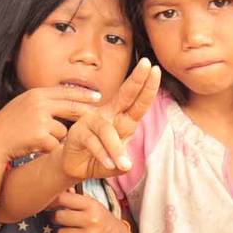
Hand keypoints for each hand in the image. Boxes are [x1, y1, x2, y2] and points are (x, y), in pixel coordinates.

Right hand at [0, 86, 103, 160]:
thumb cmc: (8, 126)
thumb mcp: (23, 105)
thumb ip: (42, 102)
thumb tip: (65, 101)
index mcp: (36, 94)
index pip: (65, 92)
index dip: (83, 95)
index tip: (98, 96)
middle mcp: (39, 103)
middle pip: (71, 108)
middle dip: (86, 113)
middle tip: (98, 117)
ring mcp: (40, 119)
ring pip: (63, 131)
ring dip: (55, 138)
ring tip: (36, 139)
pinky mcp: (40, 136)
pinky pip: (55, 144)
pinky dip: (48, 148)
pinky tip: (33, 146)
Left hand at [51, 190, 130, 232]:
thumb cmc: (101, 220)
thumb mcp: (93, 206)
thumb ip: (76, 198)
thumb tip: (61, 190)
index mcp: (91, 205)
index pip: (63, 198)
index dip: (53, 202)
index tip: (53, 205)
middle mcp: (91, 219)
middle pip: (59, 216)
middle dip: (58, 219)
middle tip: (64, 220)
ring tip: (74, 232)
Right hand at [59, 58, 160, 180]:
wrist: (76, 166)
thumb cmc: (100, 158)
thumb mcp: (118, 162)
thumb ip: (123, 160)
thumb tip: (127, 164)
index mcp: (123, 119)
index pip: (138, 102)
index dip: (147, 87)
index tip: (156, 70)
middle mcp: (108, 115)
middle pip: (124, 96)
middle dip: (137, 80)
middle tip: (148, 65)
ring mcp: (92, 122)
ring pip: (107, 130)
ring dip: (116, 148)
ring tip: (124, 164)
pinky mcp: (78, 133)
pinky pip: (93, 142)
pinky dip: (102, 155)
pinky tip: (109, 165)